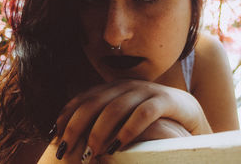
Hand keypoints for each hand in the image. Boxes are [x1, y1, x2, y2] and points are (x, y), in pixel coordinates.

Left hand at [52, 80, 211, 158]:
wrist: (186, 109)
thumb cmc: (149, 118)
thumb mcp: (123, 117)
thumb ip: (103, 121)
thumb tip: (74, 140)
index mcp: (114, 88)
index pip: (83, 98)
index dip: (66, 116)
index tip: (54, 137)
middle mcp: (127, 86)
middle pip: (94, 102)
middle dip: (77, 127)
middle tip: (66, 150)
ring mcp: (146, 91)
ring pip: (116, 108)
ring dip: (100, 132)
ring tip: (91, 154)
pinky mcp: (165, 100)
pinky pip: (144, 114)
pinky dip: (129, 130)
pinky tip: (119, 147)